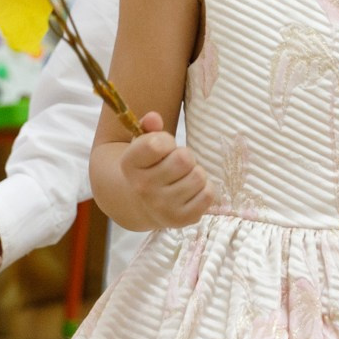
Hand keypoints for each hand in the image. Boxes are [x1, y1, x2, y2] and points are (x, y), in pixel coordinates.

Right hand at [121, 112, 212, 227]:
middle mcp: (142, 188)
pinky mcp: (181, 219)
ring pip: (199, 176)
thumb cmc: (149, 167)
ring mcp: (161, 207)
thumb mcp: (143, 145)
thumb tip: (154, 118)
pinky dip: (204, 190)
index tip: (161, 148)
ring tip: (182, 178)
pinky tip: (190, 192)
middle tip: (176, 165)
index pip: (158, 143)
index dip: (166, 141)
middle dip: (185, 157)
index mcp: (130, 165)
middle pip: (184, 159)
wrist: (141, 204)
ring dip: (195, 173)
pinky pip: (208, 195)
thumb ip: (149, 128)